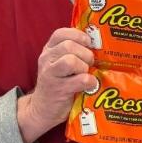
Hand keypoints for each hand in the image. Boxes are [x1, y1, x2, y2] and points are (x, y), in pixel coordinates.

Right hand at [18, 28, 96, 142]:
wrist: (43, 109)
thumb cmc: (59, 83)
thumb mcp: (60, 63)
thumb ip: (73, 51)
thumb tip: (99, 42)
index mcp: (49, 50)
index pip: (60, 33)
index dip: (78, 36)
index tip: (88, 44)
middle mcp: (46, 59)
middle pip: (68, 45)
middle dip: (85, 53)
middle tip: (89, 63)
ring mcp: (50, 75)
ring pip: (70, 60)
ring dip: (84, 66)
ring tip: (86, 73)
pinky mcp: (58, 90)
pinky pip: (80, 80)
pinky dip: (89, 81)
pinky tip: (90, 85)